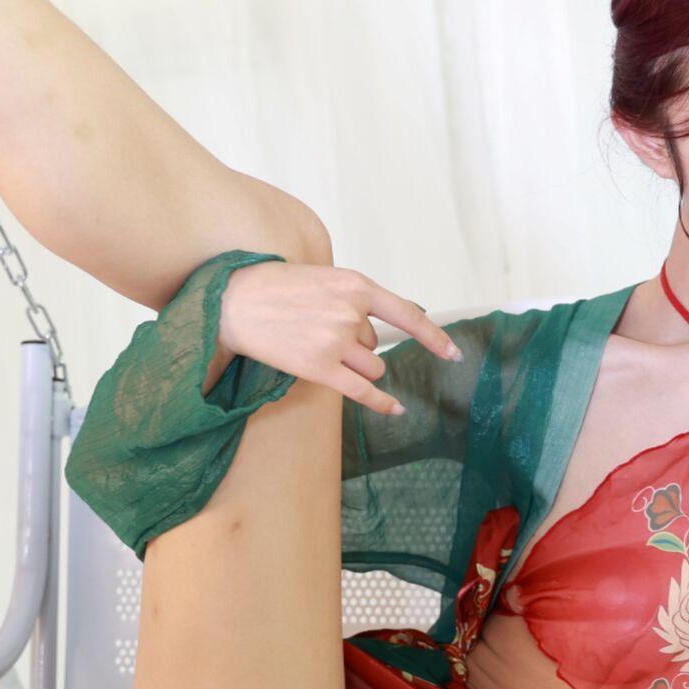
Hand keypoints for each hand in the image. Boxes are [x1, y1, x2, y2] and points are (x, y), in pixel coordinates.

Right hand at [217, 262, 461, 417]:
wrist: (234, 302)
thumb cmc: (277, 288)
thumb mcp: (327, 279)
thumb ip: (360, 297)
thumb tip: (407, 311)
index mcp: (356, 286)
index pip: (406, 314)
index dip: (433, 337)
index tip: (454, 354)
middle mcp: (350, 314)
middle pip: (376, 345)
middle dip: (355, 343)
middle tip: (316, 328)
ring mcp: (336, 342)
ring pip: (370, 367)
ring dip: (353, 365)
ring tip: (313, 346)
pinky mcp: (320, 368)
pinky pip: (361, 391)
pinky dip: (381, 402)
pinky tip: (396, 410)